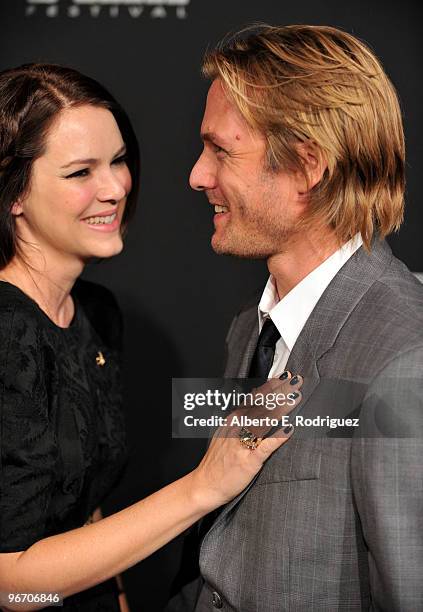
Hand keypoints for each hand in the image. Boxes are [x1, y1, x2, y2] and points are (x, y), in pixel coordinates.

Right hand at [191, 372, 301, 509]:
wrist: (205, 485)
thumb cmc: (218, 460)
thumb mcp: (226, 432)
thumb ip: (242, 418)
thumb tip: (256, 401)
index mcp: (233, 419)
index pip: (255, 399)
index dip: (271, 386)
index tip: (285, 376)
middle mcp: (237, 427)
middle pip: (261, 405)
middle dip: (279, 392)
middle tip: (296, 380)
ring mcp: (242, 443)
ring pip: (264, 421)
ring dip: (281, 408)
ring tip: (295, 397)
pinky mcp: (248, 461)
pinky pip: (265, 447)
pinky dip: (277, 437)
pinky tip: (289, 429)